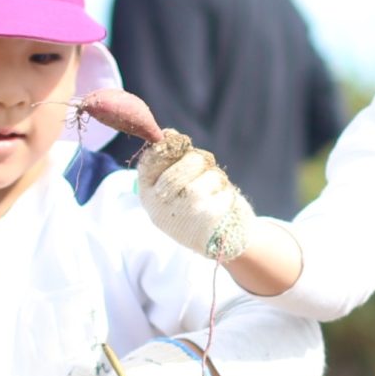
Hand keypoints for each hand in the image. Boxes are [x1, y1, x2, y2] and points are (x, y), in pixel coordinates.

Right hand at [136, 137, 253, 261]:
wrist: (225, 241)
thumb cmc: (199, 207)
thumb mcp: (176, 188)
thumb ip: (171, 163)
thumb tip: (168, 134)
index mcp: (148, 196)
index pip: (150, 160)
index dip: (167, 146)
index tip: (181, 143)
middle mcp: (160, 204)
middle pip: (184, 160)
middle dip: (199, 160)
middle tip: (205, 172)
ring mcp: (184, 209)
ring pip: (205, 170)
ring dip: (215, 176)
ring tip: (213, 194)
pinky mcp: (209, 214)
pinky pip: (221, 184)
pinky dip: (226, 191)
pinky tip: (222, 206)